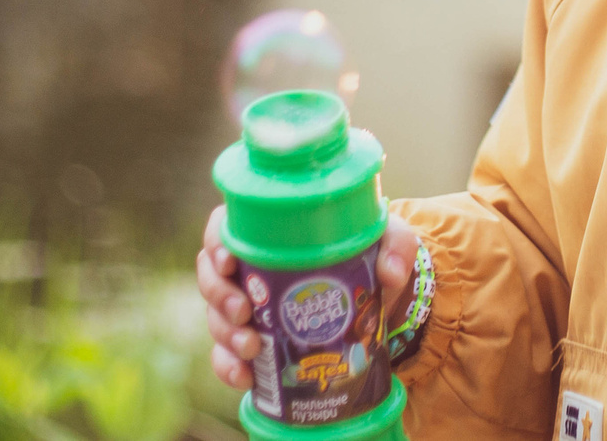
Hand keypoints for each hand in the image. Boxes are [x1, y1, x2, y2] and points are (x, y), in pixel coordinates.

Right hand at [198, 204, 422, 391]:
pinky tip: (244, 377)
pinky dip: (229, 367)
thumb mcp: (386, 240)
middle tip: (244, 311)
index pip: (222, 229)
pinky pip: (226, 356)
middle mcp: (248, 269)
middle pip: (211, 277)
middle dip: (219, 296)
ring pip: (216, 318)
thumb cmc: (369, 255)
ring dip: (226, 334)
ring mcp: (246, 308)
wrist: (375, 299)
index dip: (216, 243)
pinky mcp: (252, 341)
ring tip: (251, 347)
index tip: (228, 261)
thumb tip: (390, 274)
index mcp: (266, 234)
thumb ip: (395, 246)